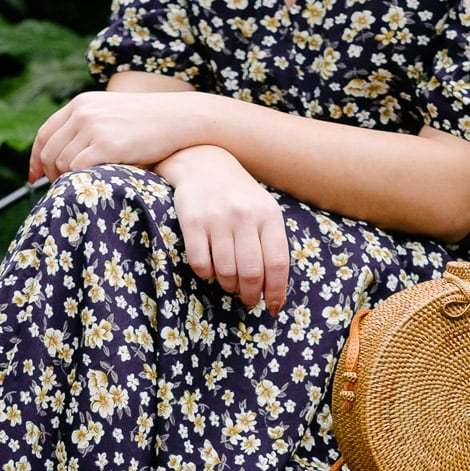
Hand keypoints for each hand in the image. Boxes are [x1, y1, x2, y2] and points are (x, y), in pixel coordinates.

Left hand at [29, 91, 194, 182]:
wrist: (178, 118)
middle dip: (50, 175)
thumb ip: (88, 129)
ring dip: (65, 181)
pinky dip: (78, 182)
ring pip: (61, 163)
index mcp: (80, 103)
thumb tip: (65, 159)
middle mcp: (82, 112)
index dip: (35, 158)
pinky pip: (78, 169)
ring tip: (78, 190)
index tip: (34, 176)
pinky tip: (87, 188)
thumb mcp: (111, 116)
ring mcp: (93, 127)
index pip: (44, 134)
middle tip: (59, 191)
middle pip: (49, 152)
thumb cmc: (148, 123)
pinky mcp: (106, 145)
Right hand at [164, 146, 290, 315]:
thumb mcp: (263, 211)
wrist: (203, 162)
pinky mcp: (192, 221)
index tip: (273, 307)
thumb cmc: (238, 196)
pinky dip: (206, 274)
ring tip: (229, 284)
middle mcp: (244, 216)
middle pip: (252, 273)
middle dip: (250, 295)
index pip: (278, 263)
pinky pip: (200, 264)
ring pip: (226, 272)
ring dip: (228, 286)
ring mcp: (217, 218)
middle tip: (248, 300)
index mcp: (268, 215)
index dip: (276, 291)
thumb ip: (271, 245)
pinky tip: (210, 268)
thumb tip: (275, 292)